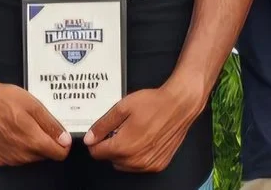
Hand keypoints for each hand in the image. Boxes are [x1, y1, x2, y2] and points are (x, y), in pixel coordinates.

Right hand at [0, 78, 70, 166]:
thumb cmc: (3, 99)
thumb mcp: (33, 105)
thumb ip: (50, 125)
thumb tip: (65, 140)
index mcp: (33, 141)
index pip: (59, 154)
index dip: (62, 144)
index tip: (59, 134)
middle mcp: (21, 155)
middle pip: (45, 155)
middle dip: (45, 141)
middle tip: (35, 123)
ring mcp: (8, 158)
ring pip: (30, 157)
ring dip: (30, 145)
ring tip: (20, 125)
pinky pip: (16, 157)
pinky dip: (17, 147)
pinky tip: (9, 131)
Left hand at [82, 82, 202, 172]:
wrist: (180, 105)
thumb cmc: (154, 104)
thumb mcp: (122, 108)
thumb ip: (103, 125)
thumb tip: (90, 138)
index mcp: (123, 146)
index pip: (97, 153)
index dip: (96, 140)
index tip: (101, 132)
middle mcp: (135, 160)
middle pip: (110, 159)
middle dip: (110, 145)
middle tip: (120, 128)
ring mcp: (148, 164)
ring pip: (124, 164)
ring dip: (123, 152)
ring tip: (133, 133)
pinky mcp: (158, 164)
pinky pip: (139, 165)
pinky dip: (137, 156)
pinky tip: (144, 139)